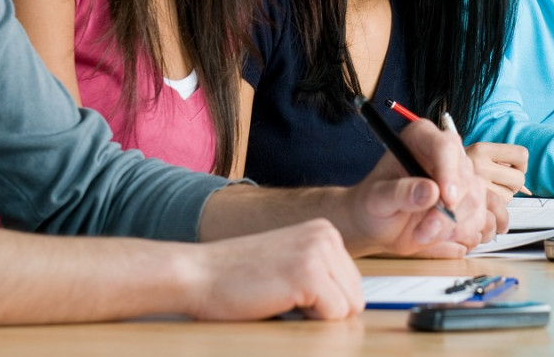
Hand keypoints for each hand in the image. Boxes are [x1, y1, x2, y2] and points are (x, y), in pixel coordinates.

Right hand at [182, 220, 362, 319]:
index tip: (291, 291)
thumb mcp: (290, 262)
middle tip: (283, 297)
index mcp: (324, 231)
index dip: (324, 301)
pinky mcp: (310, 275)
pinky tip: (279, 302)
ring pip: (348, 309)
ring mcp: (319, 252)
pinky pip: (334, 317)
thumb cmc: (237, 278)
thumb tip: (354, 307)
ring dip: (316, 316)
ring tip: (281, 298)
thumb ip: (322, 274)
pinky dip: (308, 322)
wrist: (197, 274)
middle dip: (324, 310)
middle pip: (355, 297)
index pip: (353, 284)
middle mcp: (326, 236)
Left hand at [343, 119, 490, 257]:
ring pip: (476, 198)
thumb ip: (400, 193)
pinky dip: (464, 232)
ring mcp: (461, 177)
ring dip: (454, 225)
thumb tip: (430, 192)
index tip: (446, 200)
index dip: (449, 172)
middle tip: (424, 230)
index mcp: (421, 138)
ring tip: (424, 234)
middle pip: (465, 176)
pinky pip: (482, 216)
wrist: (379, 225)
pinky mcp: (470, 200)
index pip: (445, 147)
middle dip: (448, 211)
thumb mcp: (377, 198)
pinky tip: (441, 236)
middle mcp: (446, 153)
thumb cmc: (373, 204)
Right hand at [465, 141, 527, 201]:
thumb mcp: (480, 156)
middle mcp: (478, 165)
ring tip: (488, 189)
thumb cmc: (462, 168)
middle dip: (514, 182)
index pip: (521, 155)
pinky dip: (496, 205)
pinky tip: (484, 198)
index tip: (513, 167)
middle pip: (519, 178)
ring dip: (504, 194)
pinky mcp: (475, 201)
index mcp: (482, 148)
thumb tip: (526, 190)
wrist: (435, 177)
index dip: (521, 164)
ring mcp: (476, 184)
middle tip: (500, 181)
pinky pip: (499, 206)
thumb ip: (503, 164)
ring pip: (510, 195)